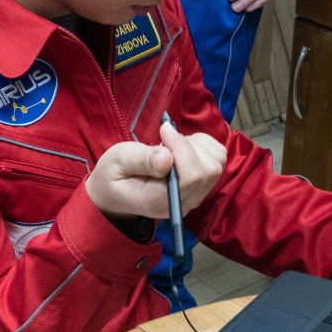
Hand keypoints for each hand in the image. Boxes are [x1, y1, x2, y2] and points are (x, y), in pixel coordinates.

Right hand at [84, 120, 226, 221]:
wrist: (115, 192)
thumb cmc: (113, 176)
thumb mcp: (117, 162)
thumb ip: (141, 160)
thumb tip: (168, 157)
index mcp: (161, 200)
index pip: (192, 177)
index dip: (183, 148)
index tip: (163, 130)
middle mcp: (184, 202)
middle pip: (209, 170)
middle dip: (190, 145)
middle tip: (165, 139)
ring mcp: (195, 195)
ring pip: (216, 163)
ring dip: (197, 145)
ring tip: (172, 144)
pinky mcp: (201, 185)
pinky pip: (217, 159)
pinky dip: (204, 146)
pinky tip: (182, 147)